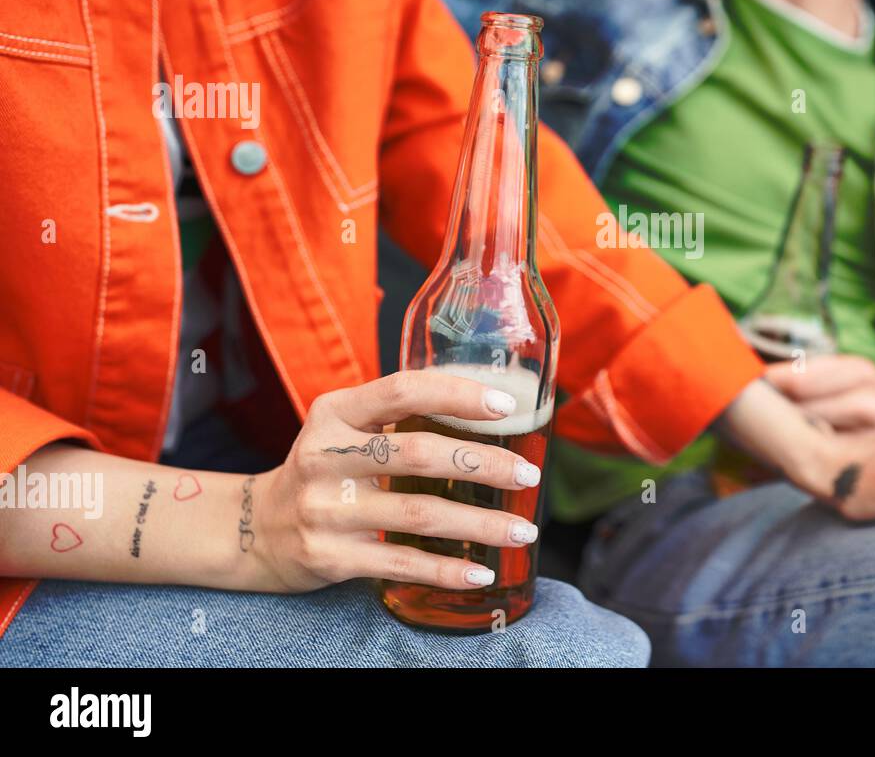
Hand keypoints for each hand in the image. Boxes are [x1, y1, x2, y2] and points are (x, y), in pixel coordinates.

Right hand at [243, 370, 541, 592]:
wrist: (258, 528)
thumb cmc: (327, 468)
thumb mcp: (345, 427)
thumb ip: (399, 416)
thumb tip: (492, 410)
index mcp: (335, 413)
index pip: (403, 391)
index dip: (458, 394)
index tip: (508, 404)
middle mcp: (326, 456)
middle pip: (418, 454)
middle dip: (483, 466)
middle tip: (528, 476)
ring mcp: (325, 510)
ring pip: (419, 513)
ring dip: (479, 524)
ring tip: (522, 530)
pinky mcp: (330, 556)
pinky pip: (401, 563)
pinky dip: (446, 570)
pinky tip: (481, 572)